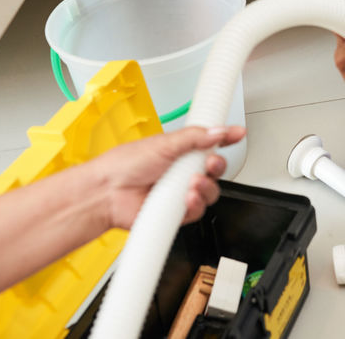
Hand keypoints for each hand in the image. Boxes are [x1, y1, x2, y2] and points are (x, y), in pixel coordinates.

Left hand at [93, 126, 244, 229]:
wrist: (107, 193)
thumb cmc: (124, 165)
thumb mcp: (163, 143)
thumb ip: (194, 137)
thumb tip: (218, 131)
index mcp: (180, 151)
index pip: (210, 143)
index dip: (225, 139)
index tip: (237, 133)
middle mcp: (182, 171)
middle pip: (215, 170)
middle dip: (217, 166)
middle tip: (210, 163)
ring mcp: (180, 192)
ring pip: (210, 192)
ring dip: (205, 187)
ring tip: (192, 183)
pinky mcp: (177, 213)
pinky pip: (198, 211)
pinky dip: (195, 204)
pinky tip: (186, 198)